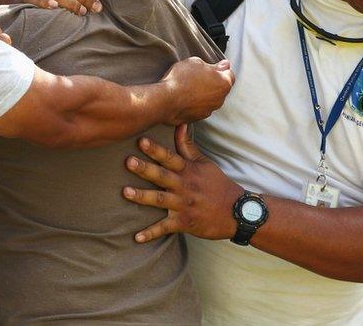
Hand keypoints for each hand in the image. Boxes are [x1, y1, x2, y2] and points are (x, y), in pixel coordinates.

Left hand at [123, 125, 242, 242]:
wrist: (237, 212)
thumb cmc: (218, 185)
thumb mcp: (205, 163)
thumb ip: (188, 146)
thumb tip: (180, 124)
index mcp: (189, 171)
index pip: (170, 158)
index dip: (156, 150)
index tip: (141, 141)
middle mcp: (185, 186)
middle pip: (162, 176)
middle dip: (145, 169)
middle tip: (128, 162)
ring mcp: (184, 205)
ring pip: (160, 200)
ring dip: (142, 197)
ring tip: (125, 192)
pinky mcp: (184, 223)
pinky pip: (165, 228)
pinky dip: (151, 233)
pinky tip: (136, 237)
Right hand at [160, 58, 233, 124]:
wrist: (165, 100)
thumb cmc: (181, 79)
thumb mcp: (196, 62)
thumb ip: (213, 65)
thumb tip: (223, 66)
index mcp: (224, 83)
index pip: (229, 74)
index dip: (220, 69)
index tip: (212, 66)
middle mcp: (220, 99)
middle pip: (220, 88)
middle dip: (212, 82)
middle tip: (197, 75)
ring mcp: (210, 110)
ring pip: (210, 99)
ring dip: (204, 93)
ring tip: (189, 87)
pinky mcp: (198, 118)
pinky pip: (200, 107)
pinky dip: (196, 103)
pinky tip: (185, 97)